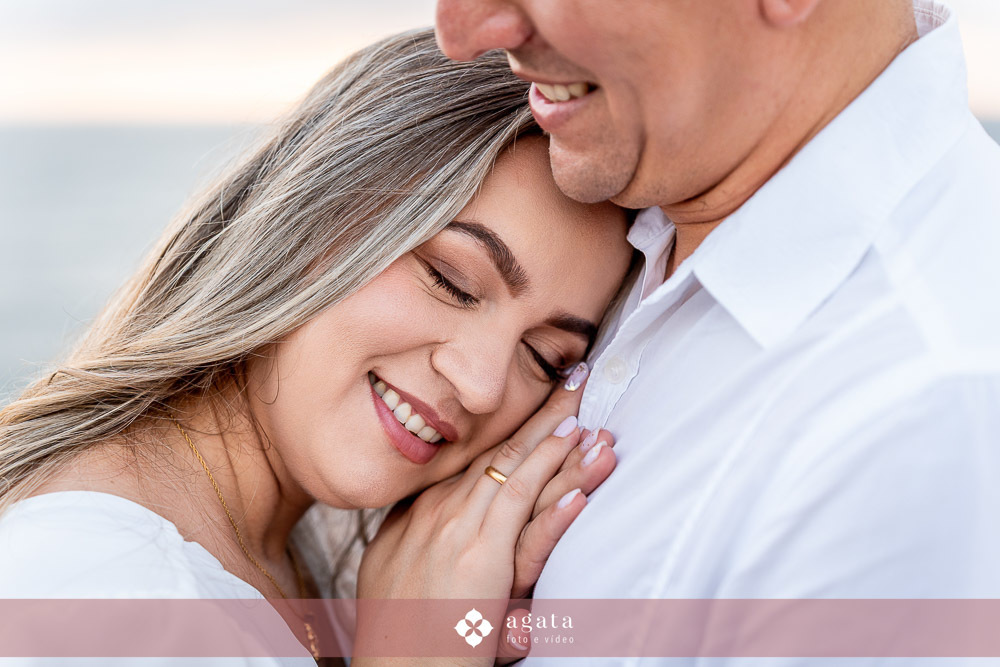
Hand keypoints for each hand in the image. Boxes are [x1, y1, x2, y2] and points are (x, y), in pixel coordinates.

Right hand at [355, 364, 615, 660]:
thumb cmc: (399, 626)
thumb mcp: (396, 564)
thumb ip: (421, 530)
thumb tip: (436, 507)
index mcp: (424, 507)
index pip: (476, 454)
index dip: (513, 426)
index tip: (543, 397)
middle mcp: (441, 508)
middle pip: (501, 451)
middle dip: (543, 414)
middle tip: (577, 379)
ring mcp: (460, 530)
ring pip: (518, 474)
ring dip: (559, 445)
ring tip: (591, 415)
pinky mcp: (481, 560)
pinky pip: (523, 518)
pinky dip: (553, 497)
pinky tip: (578, 486)